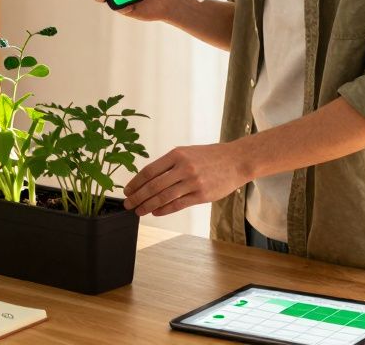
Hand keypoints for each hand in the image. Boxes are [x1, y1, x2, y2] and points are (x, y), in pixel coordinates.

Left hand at [123, 142, 249, 216]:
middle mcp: (184, 167)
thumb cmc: (210, 156)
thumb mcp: (188, 153)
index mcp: (177, 154)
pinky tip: (156, 212)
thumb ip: (170, 165)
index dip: (136, 182)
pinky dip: (164, 209)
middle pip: (154, 185)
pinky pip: (178, 204)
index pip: (150, 170)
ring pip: (164, 197)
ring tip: (139, 211)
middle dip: (138, 196)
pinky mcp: (202, 195)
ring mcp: (193, 182)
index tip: (127, 190)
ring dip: (148, 205)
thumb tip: (149, 180)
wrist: (236, 161)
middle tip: (128, 204)